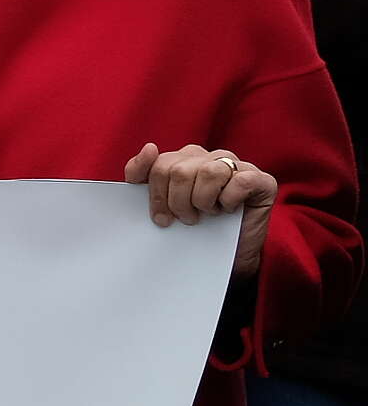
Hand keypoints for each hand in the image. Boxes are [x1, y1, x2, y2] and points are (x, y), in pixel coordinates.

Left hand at [129, 141, 277, 278]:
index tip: (160, 217)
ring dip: (203, 201)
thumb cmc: (194, 230)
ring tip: (206, 214)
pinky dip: (229, 200)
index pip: (160, 164)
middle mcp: (212, 158)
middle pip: (180, 170)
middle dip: (177, 202)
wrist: (226, 258)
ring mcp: (240, 166)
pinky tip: (228, 210)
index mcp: (186, 159)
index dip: (156, 193)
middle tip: (186, 219)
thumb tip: (149, 147)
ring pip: (208, 172)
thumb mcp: (161, 204)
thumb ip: (143, 175)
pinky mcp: (262, 180)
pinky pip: (240, 181)